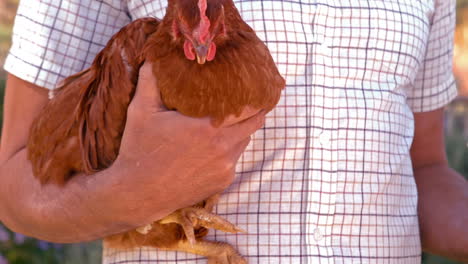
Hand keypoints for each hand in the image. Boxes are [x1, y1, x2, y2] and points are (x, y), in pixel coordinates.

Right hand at [112, 63, 265, 224]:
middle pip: (254, 124)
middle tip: (248, 99)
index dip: (257, 96)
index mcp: (209, 127)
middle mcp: (224, 148)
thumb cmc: (139, 150)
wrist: (137, 194)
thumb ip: (151, 80)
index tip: (256, 86)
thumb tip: (155, 58)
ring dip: (239, 131)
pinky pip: (234, 160)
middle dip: (254, 111)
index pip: (250, 108)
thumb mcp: (141, 110)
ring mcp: (226, 168)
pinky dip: (229, 150)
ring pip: (244, 142)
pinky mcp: (223, 182)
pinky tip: (211, 146)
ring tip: (228, 120)